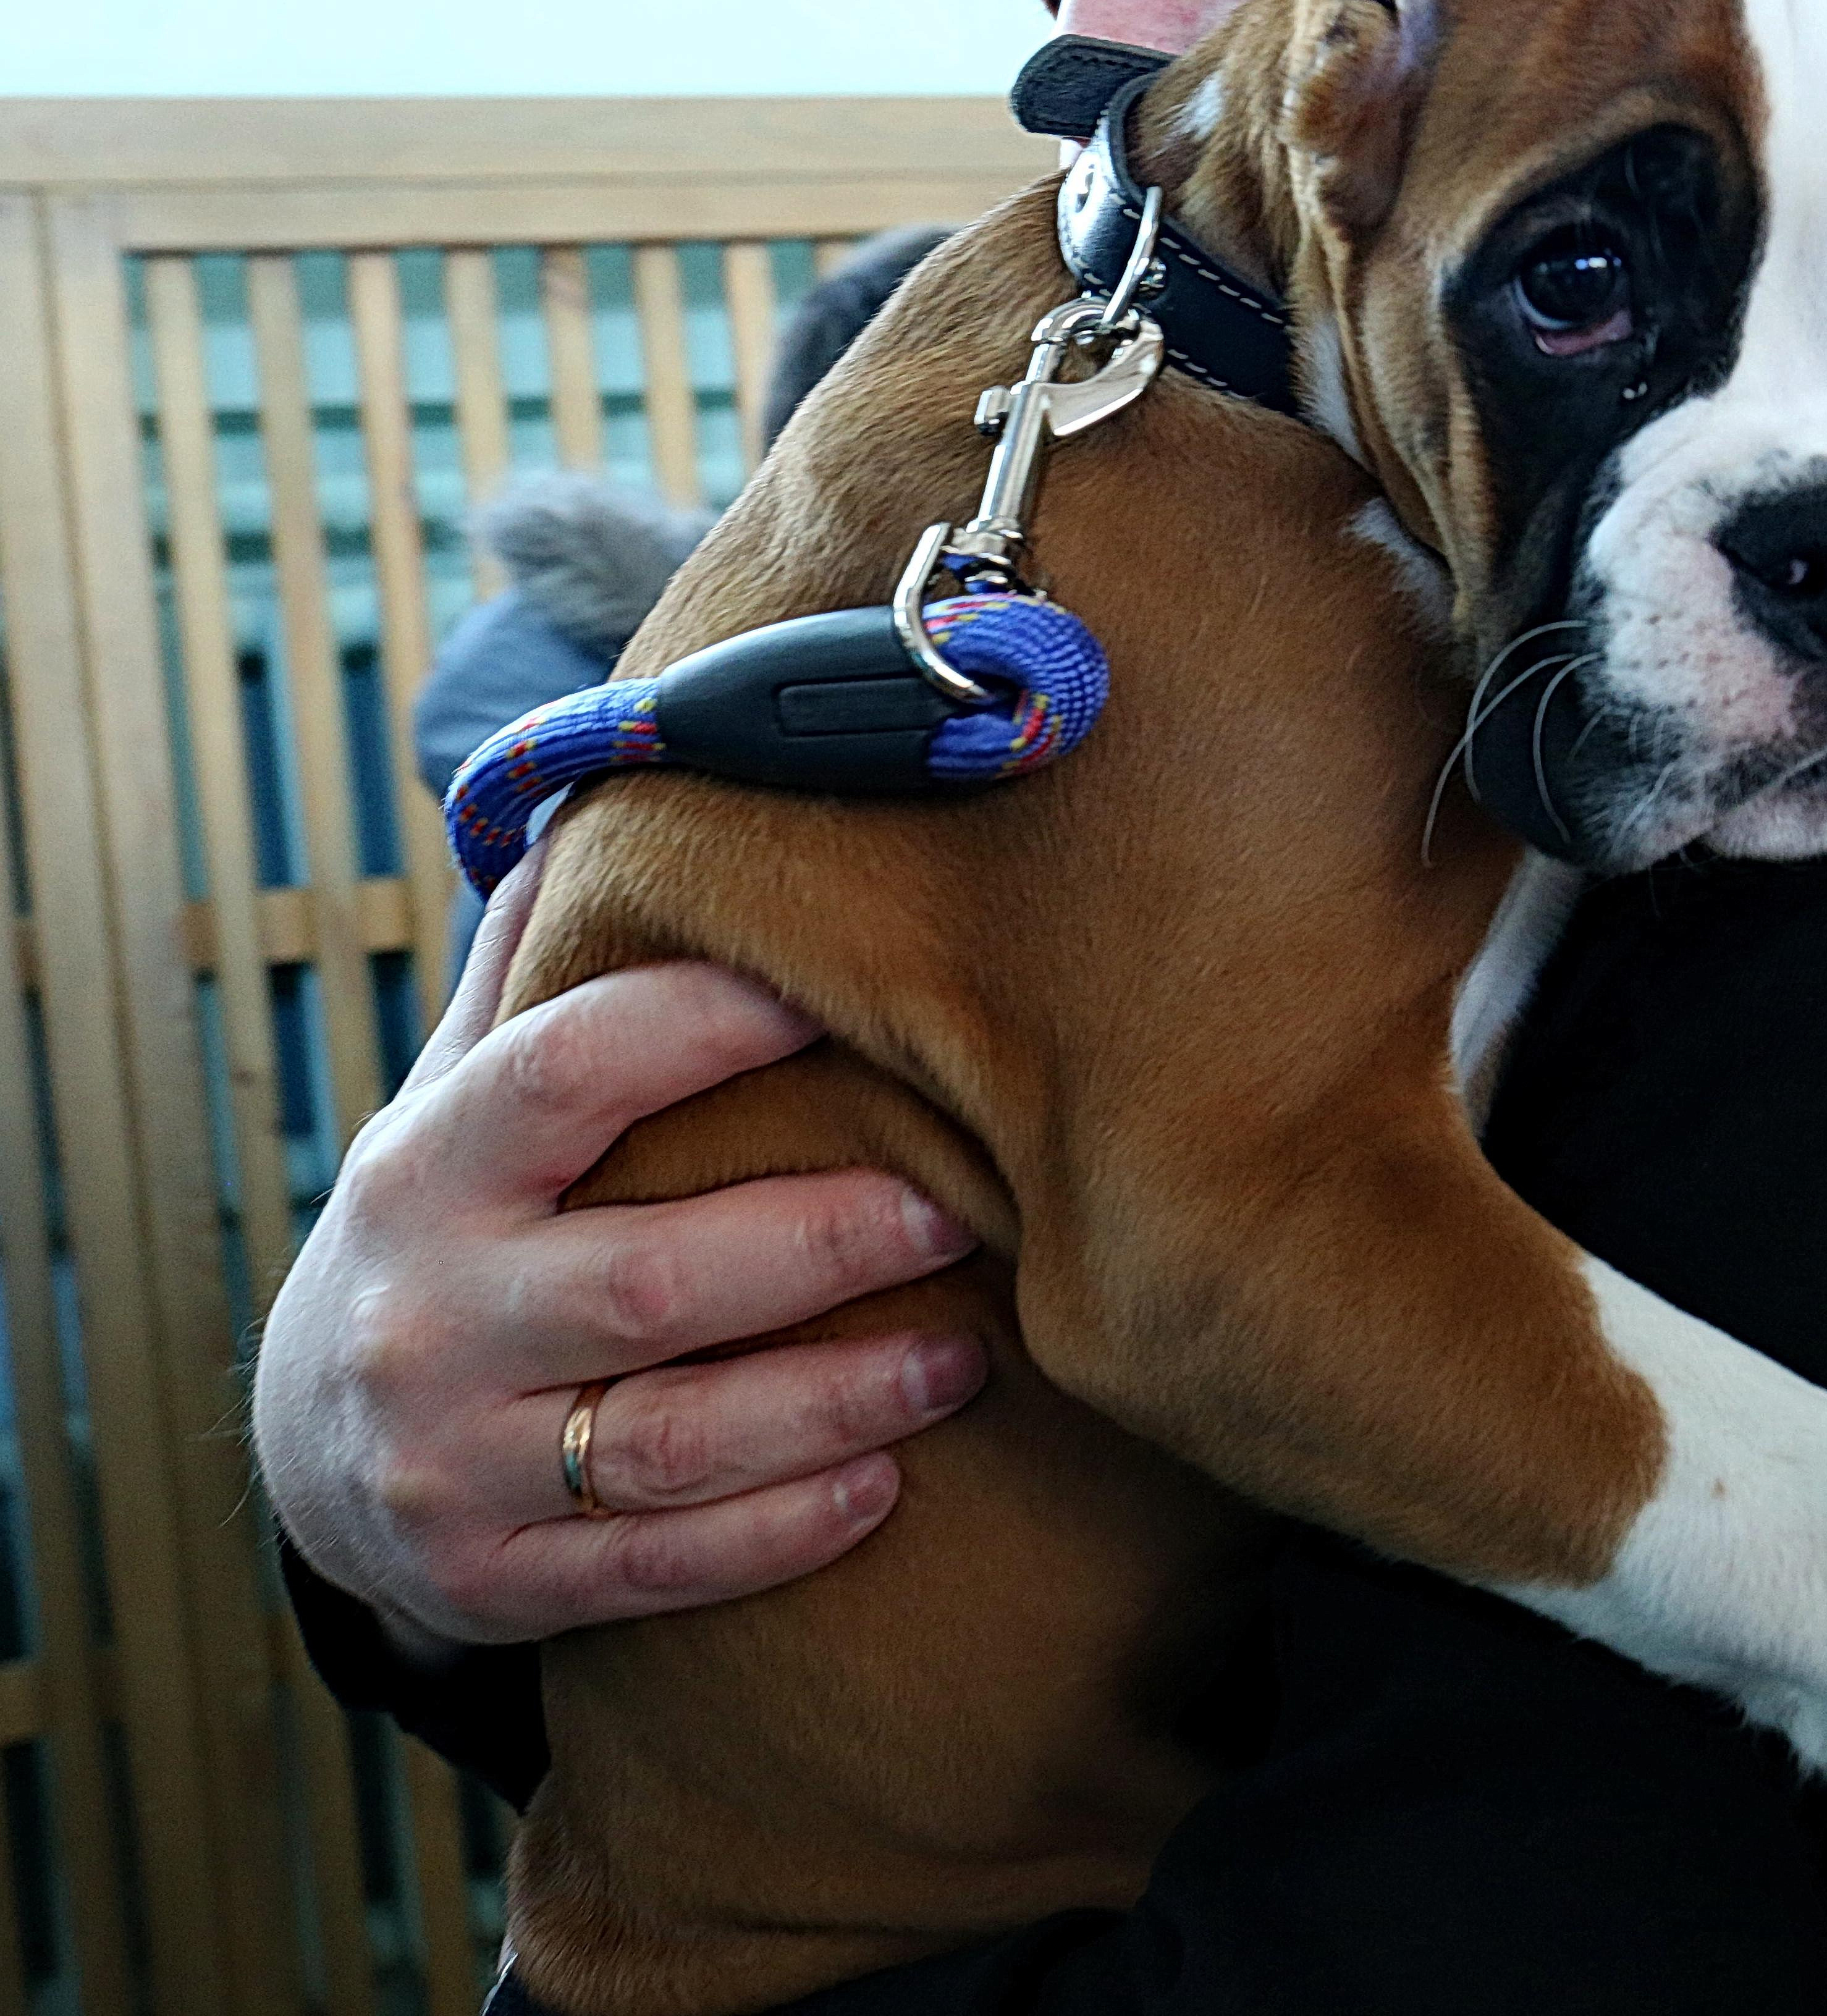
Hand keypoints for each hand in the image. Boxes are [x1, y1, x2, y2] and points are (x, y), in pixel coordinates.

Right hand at [252, 850, 988, 1648]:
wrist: (318, 1451)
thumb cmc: (459, 1224)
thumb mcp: (459, 1095)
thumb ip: (539, 967)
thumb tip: (626, 777)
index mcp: (430, 1167)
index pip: (566, 1074)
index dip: (705, 1023)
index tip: (844, 989)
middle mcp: (427, 1320)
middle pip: (651, 1280)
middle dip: (824, 1239)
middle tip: (965, 1197)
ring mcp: (452, 1467)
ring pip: (671, 1442)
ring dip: (837, 1398)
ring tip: (969, 1354)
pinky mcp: (489, 1588)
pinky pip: (657, 1571)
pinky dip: (780, 1531)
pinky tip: (889, 1481)